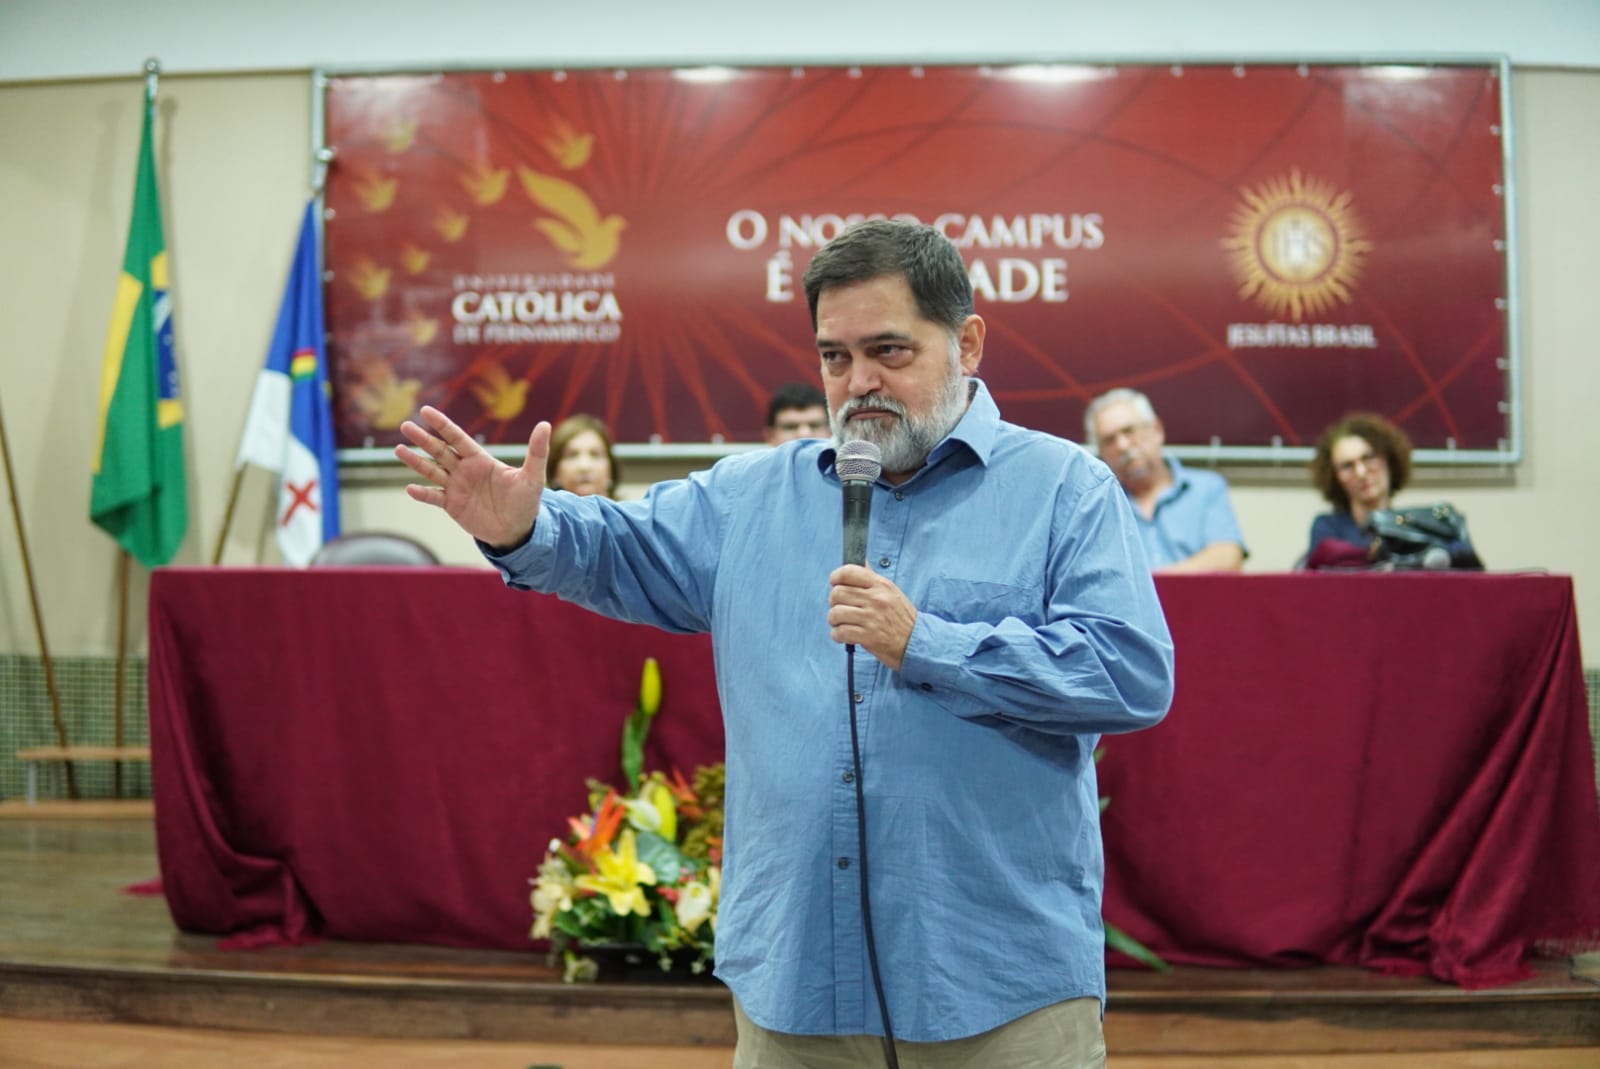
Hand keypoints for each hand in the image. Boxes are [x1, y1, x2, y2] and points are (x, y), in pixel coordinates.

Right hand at [395, 407, 549, 550]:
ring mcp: (456, 487)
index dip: (442, 424)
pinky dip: (422, 494)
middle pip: (439, 451)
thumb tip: (545, 424)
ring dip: (415, 462)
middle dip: (423, 439)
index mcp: (480, 459)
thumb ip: (536, 452)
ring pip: (431, 471)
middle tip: (405, 425)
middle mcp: (464, 470)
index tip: (425, 410)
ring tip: (398, 449)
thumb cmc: (526, 501)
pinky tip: (410, 488)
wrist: (517, 530)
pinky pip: (434, 497)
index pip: (457, 437)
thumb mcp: (533, 477)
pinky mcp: (452, 506)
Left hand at [828, 564, 916, 669]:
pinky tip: (844, 635)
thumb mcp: (891, 591)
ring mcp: (871, 617)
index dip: (836, 577)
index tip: (835, 583)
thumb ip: (872, 578)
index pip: (848, 572)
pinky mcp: (868, 636)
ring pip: (835, 613)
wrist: (916, 641)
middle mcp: (876, 599)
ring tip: (841, 623)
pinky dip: (837, 635)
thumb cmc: (901, 617)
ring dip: (834, 620)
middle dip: (833, 602)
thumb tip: (861, 561)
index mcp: (880, 585)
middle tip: (840, 608)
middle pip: (837, 593)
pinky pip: (840, 632)